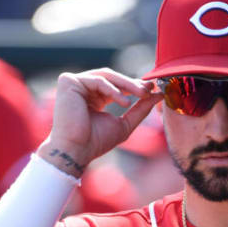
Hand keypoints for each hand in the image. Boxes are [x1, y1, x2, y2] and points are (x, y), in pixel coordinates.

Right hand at [38, 68, 162, 175]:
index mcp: (94, 97)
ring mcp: (74, 84)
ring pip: (106, 75)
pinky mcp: (68, 82)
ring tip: (143, 94)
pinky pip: (97, 80)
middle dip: (133, 83)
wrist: (77, 151)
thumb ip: (141, 108)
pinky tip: (125, 102)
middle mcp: (84, 88)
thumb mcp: (125, 123)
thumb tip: (158, 94)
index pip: (116, 84)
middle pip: (112, 77)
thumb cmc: (97, 141)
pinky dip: (113, 90)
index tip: (152, 88)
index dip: (134, 85)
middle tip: (150, 89)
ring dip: (127, 84)